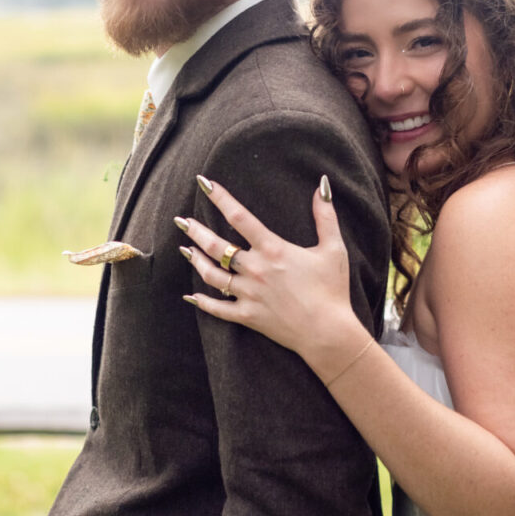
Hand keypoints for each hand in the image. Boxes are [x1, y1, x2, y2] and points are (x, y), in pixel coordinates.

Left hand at [177, 174, 369, 379]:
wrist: (328, 332)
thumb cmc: (332, 289)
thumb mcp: (333, 248)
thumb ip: (325, 216)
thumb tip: (321, 185)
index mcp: (273, 249)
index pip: (239, 216)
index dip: (220, 197)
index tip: (203, 183)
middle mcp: (255, 269)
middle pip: (216, 246)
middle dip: (196, 231)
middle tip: (180, 221)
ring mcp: (248, 294)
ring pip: (211, 275)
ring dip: (196, 261)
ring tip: (185, 250)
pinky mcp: (247, 316)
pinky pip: (218, 309)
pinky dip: (202, 302)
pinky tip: (191, 296)